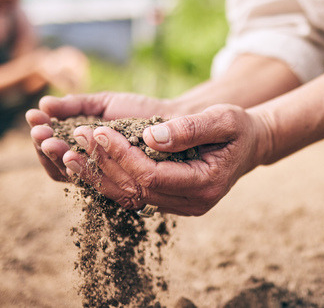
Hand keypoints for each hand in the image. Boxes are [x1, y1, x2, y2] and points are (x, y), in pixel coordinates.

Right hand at [27, 92, 172, 181]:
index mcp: (86, 155)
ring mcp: (114, 181)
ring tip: (51, 139)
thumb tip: (44, 105)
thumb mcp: (104, 104)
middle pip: (63, 169)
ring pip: (82, 179)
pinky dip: (91, 170)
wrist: (178, 115)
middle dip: (49, 150)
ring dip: (62, 159)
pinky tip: (76, 150)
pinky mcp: (135, 187)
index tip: (36, 121)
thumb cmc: (141, 110)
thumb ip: (76, 105)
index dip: (44, 142)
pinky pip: (109, 186)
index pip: (56, 156)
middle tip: (40, 133)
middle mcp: (97, 172)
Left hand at [61, 104, 270, 215]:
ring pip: (131, 197)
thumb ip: (191, 128)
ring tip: (72, 150)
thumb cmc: (238, 128)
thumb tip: (151, 137)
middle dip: (105, 163)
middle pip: (137, 190)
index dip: (123, 156)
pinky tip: (91, 160)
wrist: (250, 144)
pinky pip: (134, 195)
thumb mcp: (223, 119)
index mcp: (207, 184)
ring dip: (100, 175)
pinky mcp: (172, 201)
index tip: (99, 130)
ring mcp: (182, 206)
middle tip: (79, 135)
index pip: (153, 177)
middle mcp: (193, 202)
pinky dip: (111, 178)